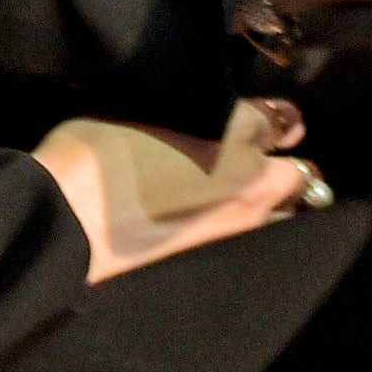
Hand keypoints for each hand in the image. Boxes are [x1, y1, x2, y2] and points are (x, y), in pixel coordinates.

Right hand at [32, 97, 319, 282]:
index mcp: (235, 129)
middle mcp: (251, 178)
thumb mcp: (144, 111)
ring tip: (250, 203)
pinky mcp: (221, 261)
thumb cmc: (94, 153)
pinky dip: (253, 235)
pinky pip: (256, 243)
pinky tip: (227, 230)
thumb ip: (189, 116)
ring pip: (286, 216)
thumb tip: (200, 121)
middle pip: (302, 176)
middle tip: (269, 166)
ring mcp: (239, 226)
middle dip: (292, 170)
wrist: (69, 222)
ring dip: (278, 207)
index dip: (282, 121)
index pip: (283, 120)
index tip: (277, 123)